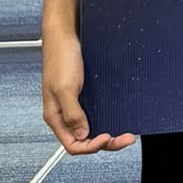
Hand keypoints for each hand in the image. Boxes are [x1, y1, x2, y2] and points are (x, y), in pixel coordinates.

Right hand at [42, 27, 134, 152]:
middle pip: (85, 139)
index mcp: (56, 116)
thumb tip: (82, 134)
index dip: (90, 146)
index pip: (73, 144)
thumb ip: (72, 113)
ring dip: (109, 132)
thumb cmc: (60, 57)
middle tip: (126, 138)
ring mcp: (75, 105)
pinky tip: (118, 116)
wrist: (65, 35)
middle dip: (106, 142)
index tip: (107, 137)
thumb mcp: (66, 88)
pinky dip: (107, 118)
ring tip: (126, 133)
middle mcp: (65, 113)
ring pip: (92, 128)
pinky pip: (96, 113)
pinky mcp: (84, 95)